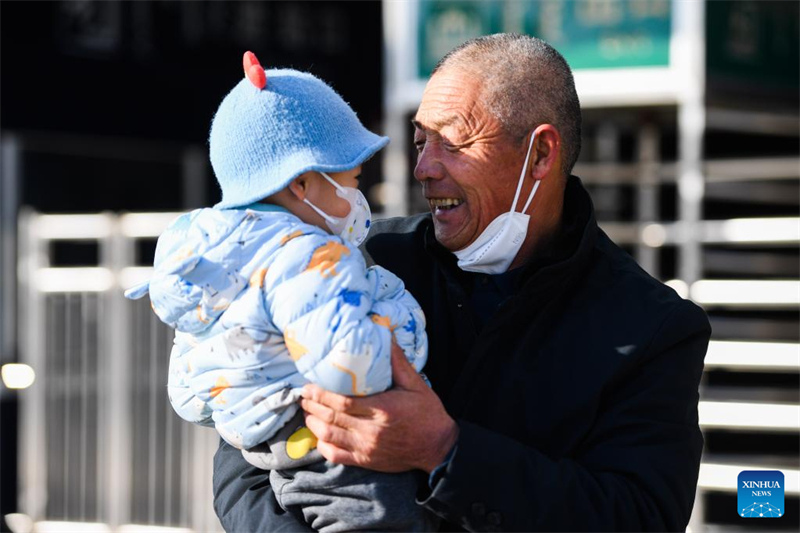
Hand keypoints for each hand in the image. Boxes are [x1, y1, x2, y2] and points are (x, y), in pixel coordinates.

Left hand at [300, 342, 458, 472]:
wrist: (437, 446)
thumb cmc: (427, 412)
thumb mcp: (415, 383)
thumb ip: (397, 361)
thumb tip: (384, 333)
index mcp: (382, 410)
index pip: (342, 403)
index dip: (321, 394)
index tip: (310, 384)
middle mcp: (371, 431)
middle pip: (331, 418)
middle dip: (312, 405)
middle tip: (304, 394)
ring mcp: (367, 448)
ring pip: (329, 436)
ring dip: (313, 423)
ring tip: (307, 410)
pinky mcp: (365, 461)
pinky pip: (336, 455)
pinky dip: (322, 445)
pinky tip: (318, 434)